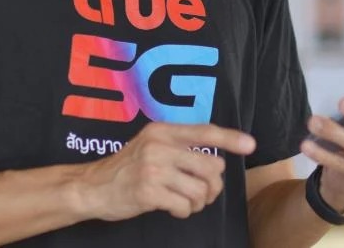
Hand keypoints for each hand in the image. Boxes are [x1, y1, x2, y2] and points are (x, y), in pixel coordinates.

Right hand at [76, 122, 255, 220]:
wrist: (92, 186)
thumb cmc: (127, 168)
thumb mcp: (150, 145)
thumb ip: (178, 146)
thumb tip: (216, 160)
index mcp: (163, 130)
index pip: (204, 131)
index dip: (230, 138)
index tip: (250, 145)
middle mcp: (160, 145)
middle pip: (211, 166)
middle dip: (212, 185)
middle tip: (201, 193)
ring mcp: (154, 168)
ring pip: (201, 189)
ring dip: (199, 202)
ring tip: (187, 203)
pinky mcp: (148, 192)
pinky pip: (184, 206)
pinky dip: (184, 212)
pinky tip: (173, 209)